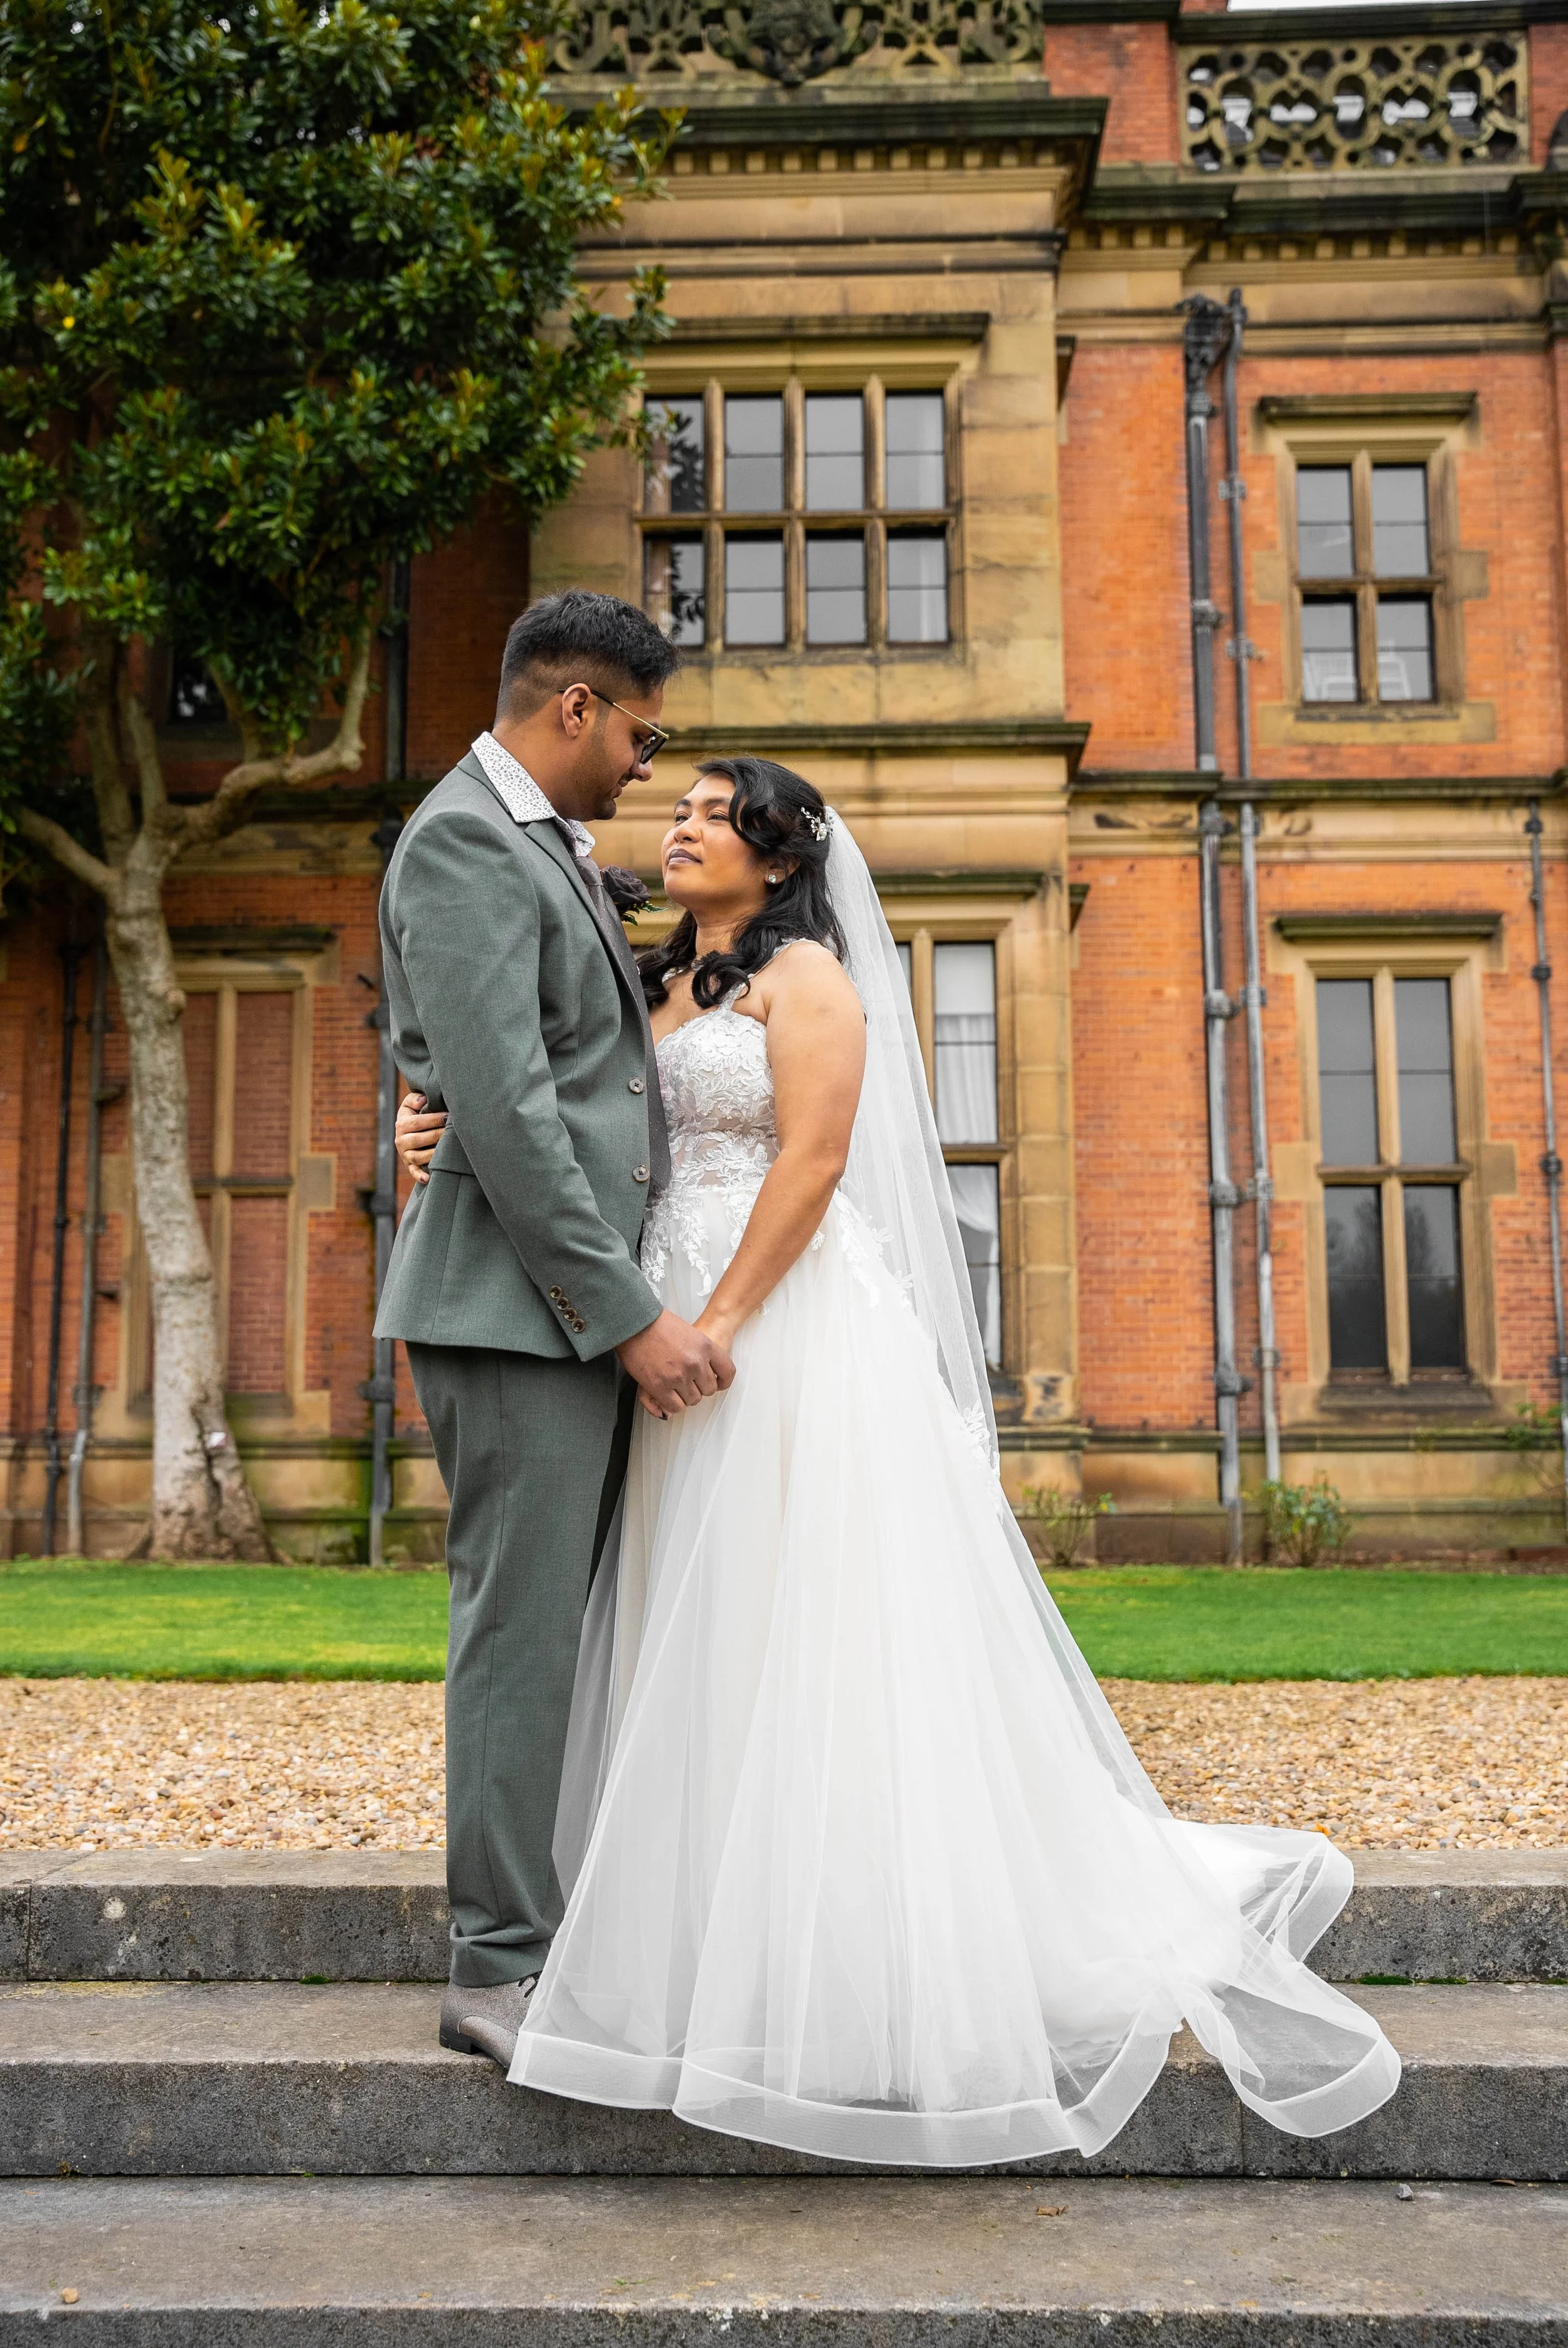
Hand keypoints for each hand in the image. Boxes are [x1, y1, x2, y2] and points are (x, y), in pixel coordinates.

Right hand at [396, 1090, 447, 1183]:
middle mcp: (401, 1141)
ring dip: (433, 1154)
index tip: (448, 1116)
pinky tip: (429, 1178)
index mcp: (401, 1124)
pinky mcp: (410, 1166)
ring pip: (418, 1157)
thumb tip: (422, 1100)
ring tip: (448, 1150)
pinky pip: (414, 1173)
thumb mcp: (410, 1104)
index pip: (417, 1123)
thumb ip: (414, 1099)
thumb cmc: (415, 1114)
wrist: (408, 1131)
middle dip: (437, 1135)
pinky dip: (420, 1176)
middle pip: (419, 1140)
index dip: (433, 1119)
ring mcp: (405, 1155)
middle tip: (453, 1131)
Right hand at [616, 1310, 734, 1418]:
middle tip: (687, 1382)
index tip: (717, 1383)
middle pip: (709, 1389)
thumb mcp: (690, 1333)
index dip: (722, 1381)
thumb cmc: (658, 1325)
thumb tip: (705, 1372)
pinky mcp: (660, 1387)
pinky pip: (674, 1407)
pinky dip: (672, 1405)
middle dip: (699, 1388)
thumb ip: (701, 1352)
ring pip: (692, 1400)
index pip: (727, 1372)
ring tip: (674, 1386)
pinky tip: (667, 1395)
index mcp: (706, 1347)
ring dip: (684, 1396)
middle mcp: (696, 1363)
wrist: (635, 1324)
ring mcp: (678, 1376)